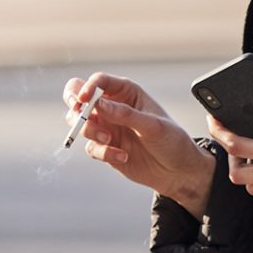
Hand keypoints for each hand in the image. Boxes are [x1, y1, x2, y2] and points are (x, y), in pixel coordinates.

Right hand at [64, 72, 215, 212]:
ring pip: (80, 123)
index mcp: (126, 93)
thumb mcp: (152, 125)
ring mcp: (107, 127)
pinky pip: (91, 148)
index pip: (99, 81)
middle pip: (77, 96)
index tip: (84, 100)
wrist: (178, 171)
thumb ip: (125, 114)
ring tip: (109, 141)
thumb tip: (98, 104)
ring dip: (90, 131)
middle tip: (79, 114)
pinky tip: (123, 156)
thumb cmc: (172, 141)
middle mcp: (113, 107)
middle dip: (74, 104)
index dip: (87, 88)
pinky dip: (103, 153)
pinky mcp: (105, 148)